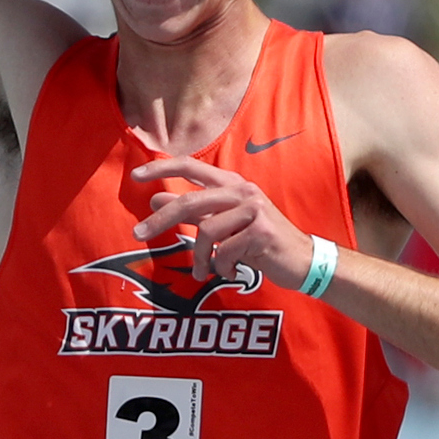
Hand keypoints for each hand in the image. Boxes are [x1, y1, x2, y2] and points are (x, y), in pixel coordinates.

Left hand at [128, 150, 310, 291]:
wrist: (302, 260)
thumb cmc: (259, 243)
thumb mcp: (223, 224)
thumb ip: (193, 211)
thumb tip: (154, 200)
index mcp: (232, 184)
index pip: (191, 166)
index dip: (162, 167)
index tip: (136, 175)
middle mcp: (242, 191)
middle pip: (190, 201)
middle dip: (160, 220)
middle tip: (136, 233)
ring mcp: (253, 209)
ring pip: (206, 232)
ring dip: (198, 258)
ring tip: (201, 271)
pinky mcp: (261, 231)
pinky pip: (224, 251)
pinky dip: (221, 267)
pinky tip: (230, 272)